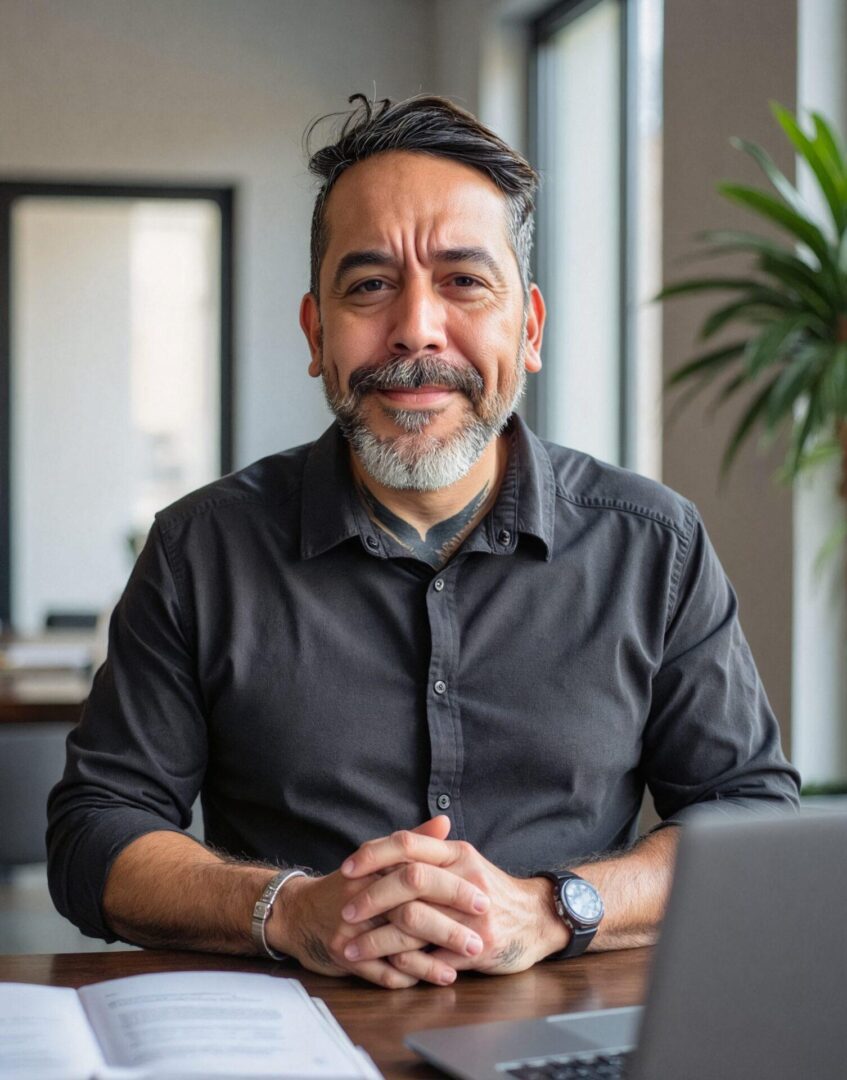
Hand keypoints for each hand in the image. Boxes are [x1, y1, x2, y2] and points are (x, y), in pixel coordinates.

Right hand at [271, 817, 462, 988]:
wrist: (301, 912)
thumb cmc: (351, 884)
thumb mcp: (379, 858)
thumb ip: (414, 841)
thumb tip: (445, 822)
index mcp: (377, 868)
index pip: (420, 874)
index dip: (453, 888)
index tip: (483, 899)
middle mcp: (363, 895)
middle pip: (411, 912)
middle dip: (447, 929)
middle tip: (477, 941)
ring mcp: (352, 928)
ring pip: (397, 947)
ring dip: (431, 961)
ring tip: (459, 967)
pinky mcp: (344, 955)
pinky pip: (381, 972)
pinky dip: (408, 977)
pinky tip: (430, 979)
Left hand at [339, 819, 567, 974]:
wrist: (539, 919)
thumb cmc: (492, 891)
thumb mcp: (465, 863)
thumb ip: (430, 854)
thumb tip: (383, 849)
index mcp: (457, 854)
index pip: (408, 842)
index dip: (374, 854)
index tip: (346, 868)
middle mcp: (465, 878)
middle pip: (409, 880)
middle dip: (371, 898)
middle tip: (344, 912)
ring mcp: (472, 914)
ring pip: (415, 922)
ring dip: (377, 938)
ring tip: (351, 948)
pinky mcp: (478, 948)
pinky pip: (431, 958)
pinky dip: (404, 964)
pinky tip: (384, 968)